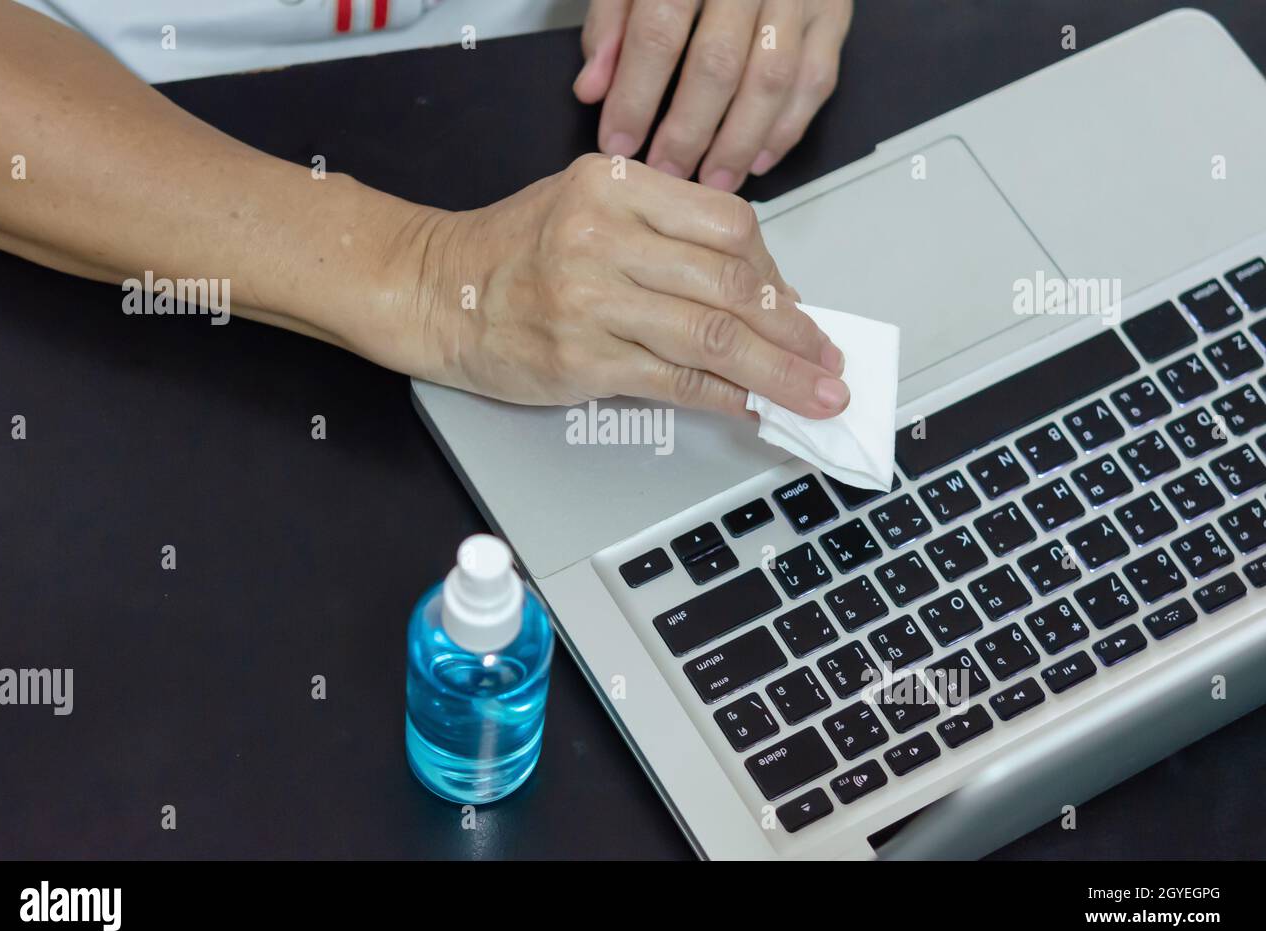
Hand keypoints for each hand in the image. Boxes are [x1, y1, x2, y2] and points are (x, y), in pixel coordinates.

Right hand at [417, 155, 847, 417]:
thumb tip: (760, 291)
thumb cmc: (515, 251)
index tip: (796, 307)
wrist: (438, 290)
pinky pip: (675, 381)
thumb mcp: (589, 206)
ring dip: (777, 373)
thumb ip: (668, 234)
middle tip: (827, 361)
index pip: (729, 225)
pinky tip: (753, 409)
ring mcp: (591, 300)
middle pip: (732, 284)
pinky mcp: (581, 359)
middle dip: (794, 331)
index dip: (775, 272)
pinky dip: (725, 398)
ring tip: (814, 395)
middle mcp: (604, 236)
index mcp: (616, 186)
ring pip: (713, 337)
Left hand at [574, 0, 853, 190]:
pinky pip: (817, 80)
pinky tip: (759, 159)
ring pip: (772, 80)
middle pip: (718, 65)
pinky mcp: (833, 13)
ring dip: (739, 142)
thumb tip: (592, 88)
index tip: (617, 143)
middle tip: (666, 173)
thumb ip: (611, 22)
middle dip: (688, 132)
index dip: (635, 97)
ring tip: (710, 181)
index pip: (659, 35)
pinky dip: (787, 128)